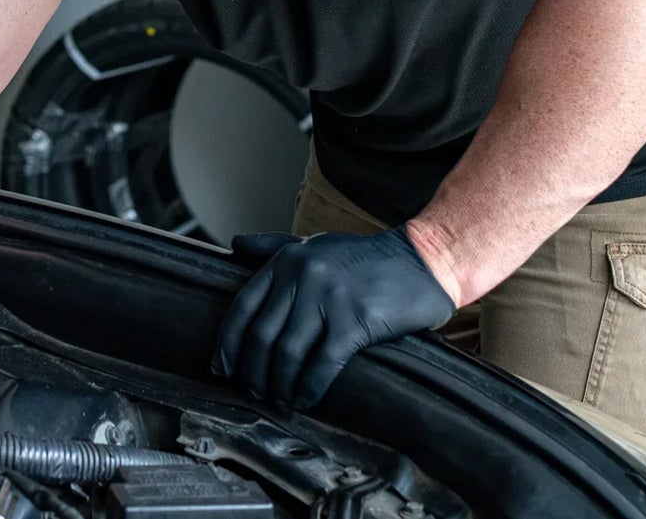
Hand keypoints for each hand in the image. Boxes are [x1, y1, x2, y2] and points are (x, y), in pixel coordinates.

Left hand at [213, 228, 454, 408]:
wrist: (422, 259)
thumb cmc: (365, 258)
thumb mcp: (315, 244)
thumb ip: (274, 246)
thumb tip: (235, 244)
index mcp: (286, 261)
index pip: (242, 307)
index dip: (227, 344)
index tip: (222, 368)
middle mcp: (302, 276)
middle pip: (261, 336)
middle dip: (252, 372)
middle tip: (254, 392)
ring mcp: (329, 298)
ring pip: (287, 354)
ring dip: (278, 386)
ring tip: (279, 401)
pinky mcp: (356, 321)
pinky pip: (321, 364)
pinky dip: (308, 389)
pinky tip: (304, 400)